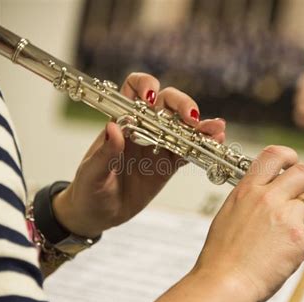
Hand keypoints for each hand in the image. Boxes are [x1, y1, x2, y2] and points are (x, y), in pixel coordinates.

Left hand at [53, 73, 225, 237]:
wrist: (96, 214)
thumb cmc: (88, 191)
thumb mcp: (91, 175)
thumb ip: (103, 155)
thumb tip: (113, 129)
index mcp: (121, 122)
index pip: (134, 89)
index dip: (145, 85)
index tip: (151, 97)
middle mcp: (142, 128)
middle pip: (166, 103)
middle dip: (181, 104)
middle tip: (190, 118)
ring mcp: (158, 146)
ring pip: (182, 126)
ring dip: (200, 126)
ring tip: (215, 129)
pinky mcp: (168, 165)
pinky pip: (188, 152)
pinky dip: (202, 147)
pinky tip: (215, 143)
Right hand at [146, 146, 303, 301]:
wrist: (222, 280)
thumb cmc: (220, 256)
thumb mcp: (227, 216)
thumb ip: (246, 203)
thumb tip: (255, 200)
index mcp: (248, 190)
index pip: (274, 157)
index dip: (290, 157)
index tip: (296, 163)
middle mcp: (268, 198)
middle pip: (303, 172)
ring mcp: (285, 217)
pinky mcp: (299, 240)